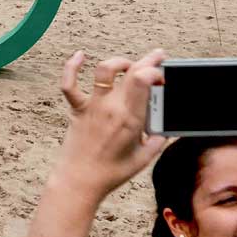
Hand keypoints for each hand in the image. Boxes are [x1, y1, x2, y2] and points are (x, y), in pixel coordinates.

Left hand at [53, 49, 167, 202]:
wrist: (80, 181)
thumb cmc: (111, 173)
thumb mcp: (144, 159)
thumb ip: (158, 141)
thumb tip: (167, 130)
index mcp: (131, 119)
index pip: (144, 80)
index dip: (155, 70)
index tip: (162, 75)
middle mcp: (111, 107)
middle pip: (131, 71)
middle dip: (149, 60)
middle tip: (159, 56)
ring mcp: (93, 106)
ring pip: (105, 70)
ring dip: (120, 62)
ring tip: (129, 65)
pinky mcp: (77, 109)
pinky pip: (70, 84)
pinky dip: (72, 67)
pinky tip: (79, 55)